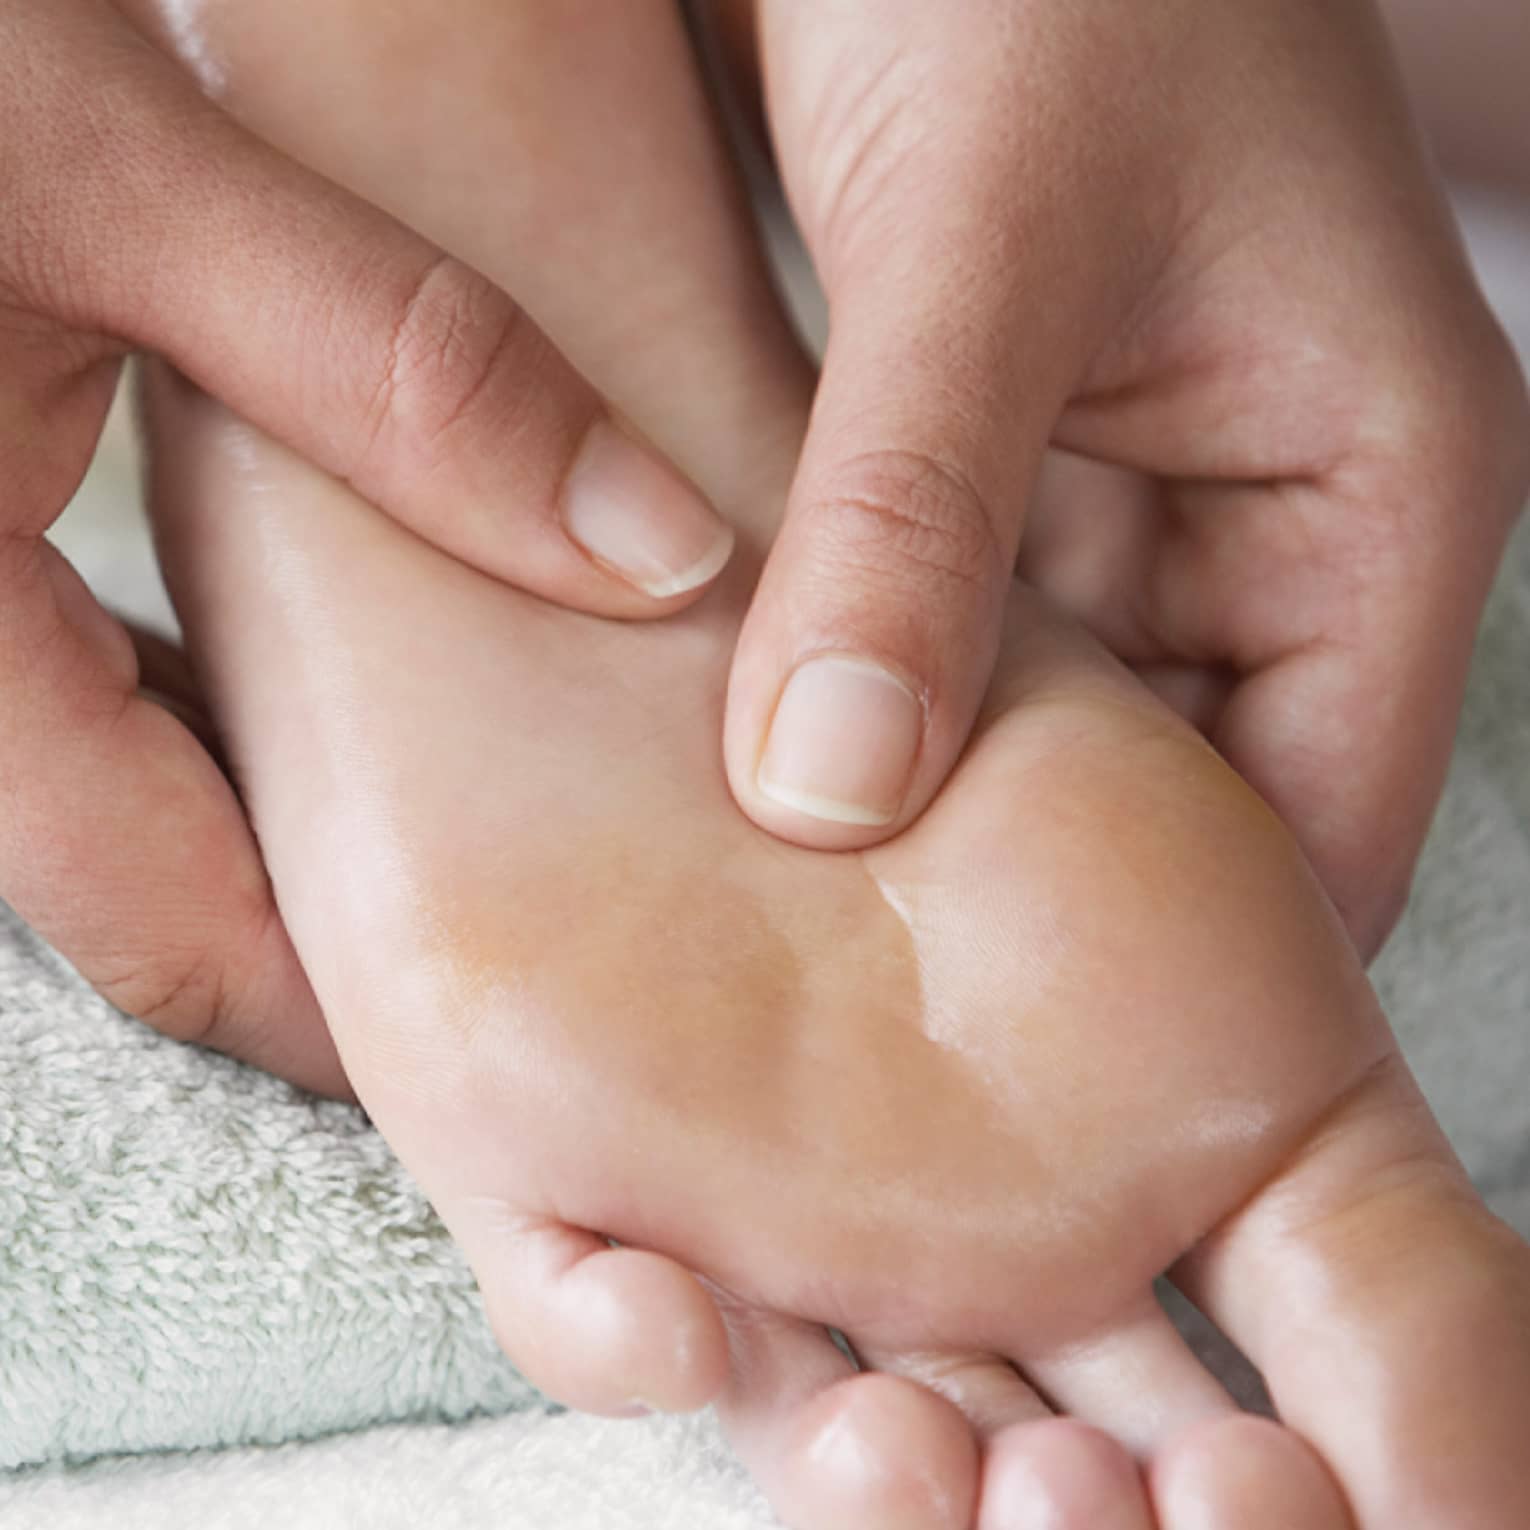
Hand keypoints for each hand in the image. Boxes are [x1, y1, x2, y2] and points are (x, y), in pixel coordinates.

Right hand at [0, 0, 730, 1089]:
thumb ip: (387, 364)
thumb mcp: (108, 172)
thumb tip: (652, 549)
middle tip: (531, 917)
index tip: (517, 1040)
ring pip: (125, 783)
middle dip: (334, 922)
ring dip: (290, 801)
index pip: (167, 933)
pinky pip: (97, 678)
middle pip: (153, 881)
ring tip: (475, 787)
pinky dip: (221, 693)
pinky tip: (350, 637)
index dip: (349, 1015)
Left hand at [714, 0, 1529, 955]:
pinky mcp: (1012, 466)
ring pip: (1046, 722)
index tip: (1021, 1096)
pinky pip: (955, 628)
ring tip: (783, 925)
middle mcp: (1266, 519)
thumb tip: (834, 789)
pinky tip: (753, 757)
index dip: (1185, 984)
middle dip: (1026, 904)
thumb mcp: (984, 239)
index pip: (1318, 834)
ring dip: (926, 794)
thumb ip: (913, 518)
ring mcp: (1133, 499)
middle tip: (861, 1034)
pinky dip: (870, 689)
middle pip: (1170, 799)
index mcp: (1369, 491)